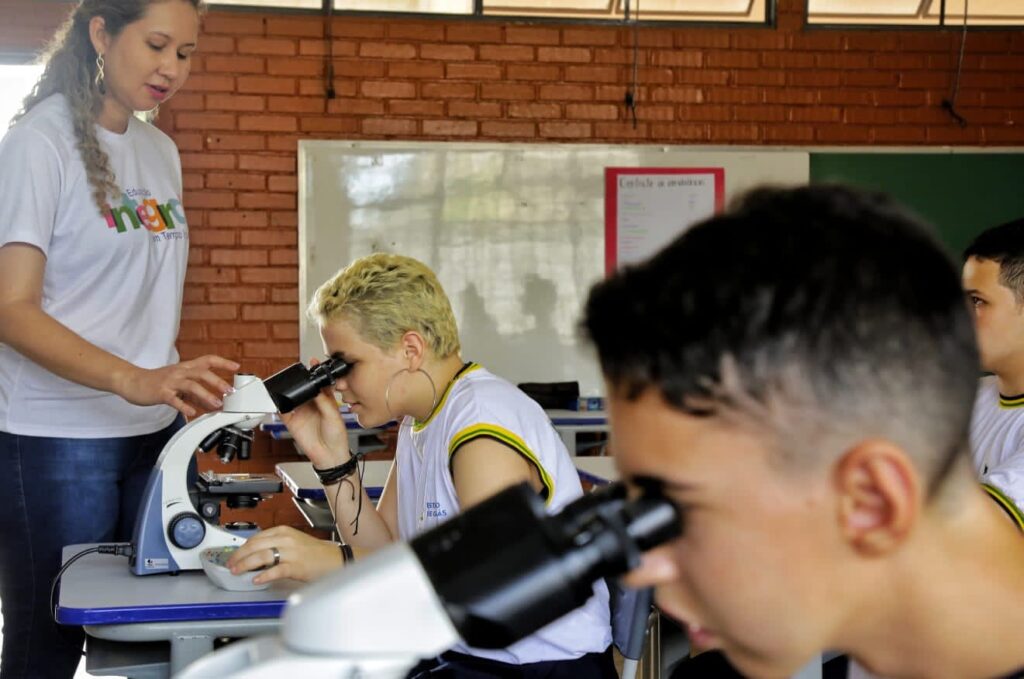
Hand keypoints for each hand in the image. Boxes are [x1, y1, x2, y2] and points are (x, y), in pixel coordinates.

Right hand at [113, 355, 239, 417]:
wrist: (132, 381)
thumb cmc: (157, 381)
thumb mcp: (179, 384)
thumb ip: (195, 393)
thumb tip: (211, 402)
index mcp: (186, 367)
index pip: (207, 360)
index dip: (223, 362)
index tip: (236, 366)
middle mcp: (180, 372)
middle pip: (202, 372)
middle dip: (218, 381)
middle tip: (230, 391)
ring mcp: (170, 382)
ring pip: (191, 385)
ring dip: (206, 394)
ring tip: (216, 404)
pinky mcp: (161, 393)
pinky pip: (174, 400)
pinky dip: (184, 406)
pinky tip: (192, 412)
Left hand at [226, 526, 343, 584]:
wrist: (335, 559)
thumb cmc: (315, 553)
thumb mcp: (293, 542)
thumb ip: (275, 545)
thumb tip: (255, 555)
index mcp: (283, 531)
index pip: (256, 537)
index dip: (242, 548)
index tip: (234, 556)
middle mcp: (286, 539)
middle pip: (255, 545)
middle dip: (239, 556)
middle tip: (230, 565)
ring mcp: (291, 552)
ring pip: (262, 555)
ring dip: (246, 564)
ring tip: (237, 571)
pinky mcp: (296, 566)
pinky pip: (276, 570)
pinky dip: (264, 575)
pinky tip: (257, 580)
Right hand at [280, 374, 350, 468]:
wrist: (329, 456)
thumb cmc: (337, 437)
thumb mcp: (334, 415)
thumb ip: (324, 401)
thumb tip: (316, 388)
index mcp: (326, 401)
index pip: (319, 384)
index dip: (316, 373)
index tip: (313, 363)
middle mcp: (313, 405)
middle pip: (304, 389)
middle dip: (300, 380)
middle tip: (298, 372)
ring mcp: (301, 413)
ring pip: (292, 398)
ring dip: (288, 391)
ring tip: (287, 384)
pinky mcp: (292, 422)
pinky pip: (282, 411)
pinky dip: (278, 405)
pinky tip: (278, 400)